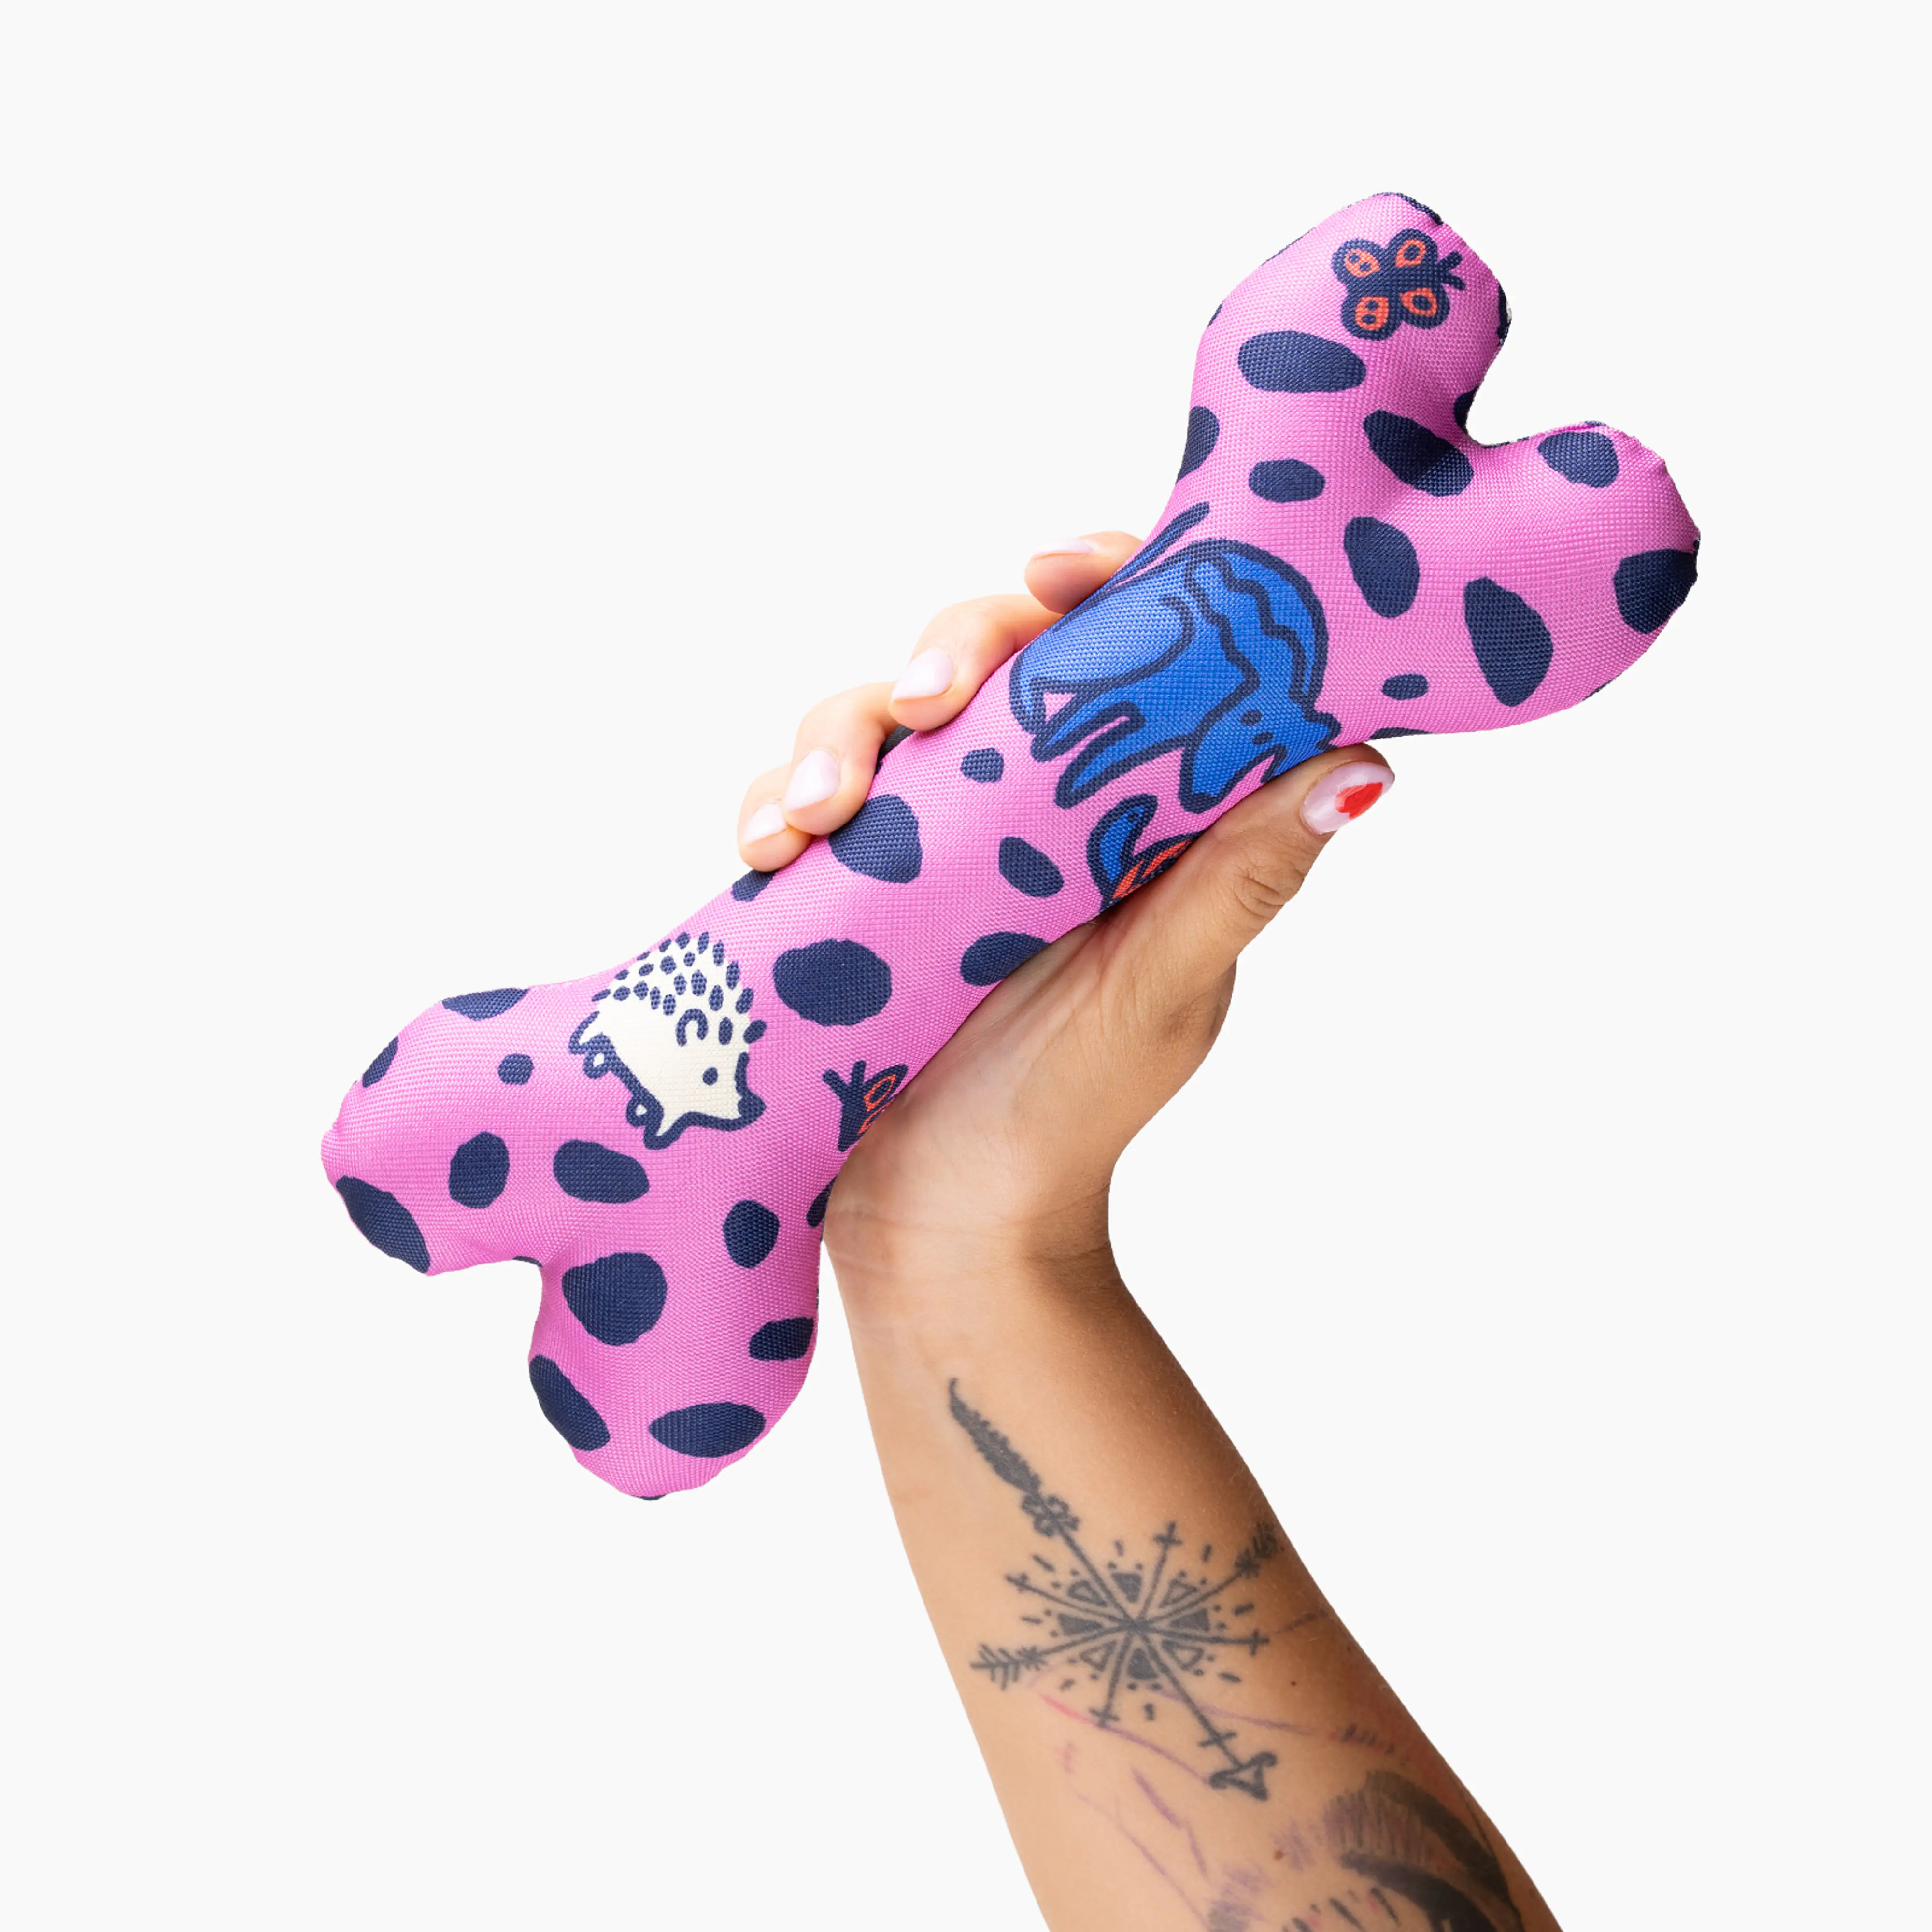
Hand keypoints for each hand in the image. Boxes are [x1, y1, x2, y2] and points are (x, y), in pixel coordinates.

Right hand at [735, 533, 1395, 1285]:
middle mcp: (1025, 800)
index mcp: (1125, 805)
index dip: (1099, 581)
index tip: (1056, 571)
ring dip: (837, 739)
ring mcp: (925, 835)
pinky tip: (769, 849)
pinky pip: (798, 802)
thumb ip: (1244, 875)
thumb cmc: (1070, 1114)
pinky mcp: (842, 878)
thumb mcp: (1165, 988)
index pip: (1123, 646)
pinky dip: (773, 805)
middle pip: (984, 653)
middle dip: (944, 649)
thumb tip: (1366, 764)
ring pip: (874, 715)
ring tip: (818, 819)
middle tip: (925, 703)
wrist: (948, 1227)